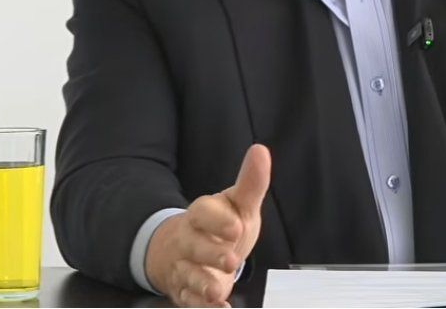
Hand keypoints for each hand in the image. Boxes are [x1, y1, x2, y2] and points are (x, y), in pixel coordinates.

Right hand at [145, 144, 271, 306]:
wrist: (185, 252)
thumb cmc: (219, 226)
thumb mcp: (237, 204)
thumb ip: (251, 183)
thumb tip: (260, 151)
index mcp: (201, 215)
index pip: (202, 212)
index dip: (217, 220)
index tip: (236, 227)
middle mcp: (188, 241)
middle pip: (193, 246)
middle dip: (210, 253)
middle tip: (230, 260)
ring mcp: (184, 267)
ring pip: (188, 275)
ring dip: (202, 284)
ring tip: (217, 290)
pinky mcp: (184, 291)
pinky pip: (189, 300)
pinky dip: (202, 307)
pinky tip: (219, 307)